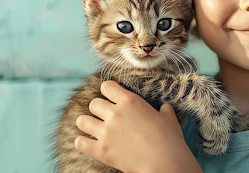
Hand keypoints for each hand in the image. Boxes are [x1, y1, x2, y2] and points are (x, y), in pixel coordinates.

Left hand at [74, 80, 202, 172]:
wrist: (164, 162)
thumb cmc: (169, 139)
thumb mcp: (168, 117)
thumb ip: (163, 109)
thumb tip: (164, 107)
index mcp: (130, 101)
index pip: (107, 86)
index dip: (108, 91)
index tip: (111, 97)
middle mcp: (115, 113)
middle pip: (93, 103)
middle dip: (98, 109)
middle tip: (105, 116)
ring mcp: (106, 132)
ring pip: (82, 120)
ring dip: (87, 123)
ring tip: (94, 128)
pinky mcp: (100, 150)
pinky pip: (79, 142)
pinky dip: (82, 142)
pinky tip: (89, 143)